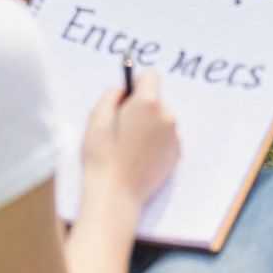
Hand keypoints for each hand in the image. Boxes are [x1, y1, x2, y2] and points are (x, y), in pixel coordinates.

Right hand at [80, 71, 180, 209]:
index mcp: (148, 104)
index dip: (136, 84)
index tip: (126, 98)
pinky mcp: (176, 155)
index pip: (151, 76)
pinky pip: (166, 138)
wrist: (115, 196)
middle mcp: (167, 117)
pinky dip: (155, 142)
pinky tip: (139, 157)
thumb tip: (123, 90)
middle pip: (157, 99)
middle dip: (142, 107)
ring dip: (149, 125)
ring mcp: (174, 137)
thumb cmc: (102, 156)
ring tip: (129, 146)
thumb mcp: (96, 118)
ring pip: (161, 119)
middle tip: (123, 127)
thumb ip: (111, 95)